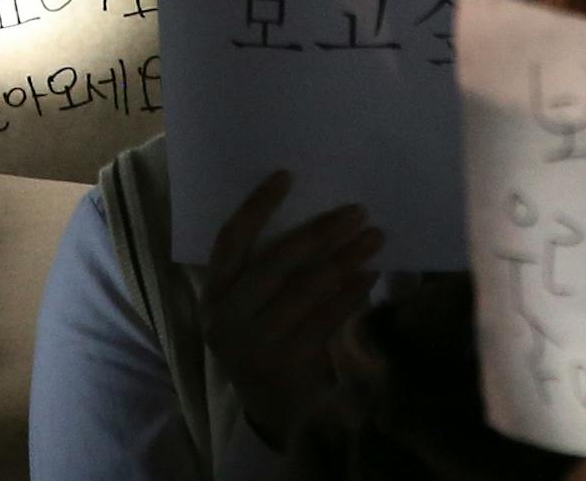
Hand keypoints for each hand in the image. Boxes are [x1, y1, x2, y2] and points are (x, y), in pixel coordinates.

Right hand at [200, 173, 383, 448]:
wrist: (266, 409)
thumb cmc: (261, 338)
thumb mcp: (246, 305)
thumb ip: (262, 269)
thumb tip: (315, 215)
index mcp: (212, 293)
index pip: (230, 239)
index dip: (256, 206)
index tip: (287, 175)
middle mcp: (226, 317)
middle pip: (276, 263)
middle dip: (320, 232)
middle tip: (356, 211)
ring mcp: (255, 343)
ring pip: (305, 290)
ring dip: (344, 260)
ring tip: (373, 238)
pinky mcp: (286, 364)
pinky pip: (325, 321)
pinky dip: (350, 295)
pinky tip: (368, 275)